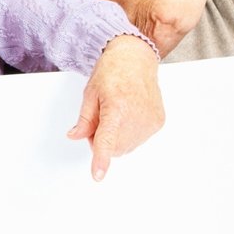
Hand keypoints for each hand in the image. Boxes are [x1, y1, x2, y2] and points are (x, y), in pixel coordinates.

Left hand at [67, 35, 163, 180]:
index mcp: (116, 107)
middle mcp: (137, 115)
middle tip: (101, 118)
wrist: (137, 58)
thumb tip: (75, 136)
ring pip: (126, 147)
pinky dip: (129, 133)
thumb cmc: (113, 71)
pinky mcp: (158, 122)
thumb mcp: (90, 93)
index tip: (98, 175)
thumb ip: (84, 120)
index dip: (101, 159)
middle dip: (102, 140)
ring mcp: (150, 120)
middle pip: (114, 147)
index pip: (107, 139)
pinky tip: (129, 113)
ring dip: (116, 138)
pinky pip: (138, 140)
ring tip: (117, 112)